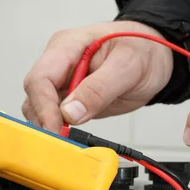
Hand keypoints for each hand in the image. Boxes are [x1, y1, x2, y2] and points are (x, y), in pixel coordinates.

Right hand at [22, 20, 172, 132]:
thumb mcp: (128, 66)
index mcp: (68, 46)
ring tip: (68, 142)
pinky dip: (59, 130)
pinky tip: (71, 138)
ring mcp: (63, 81)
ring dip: (49, 127)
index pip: (41, 78)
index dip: (44, 107)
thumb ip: (99, 88)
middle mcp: (59, 63)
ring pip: (38, 108)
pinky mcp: (70, 98)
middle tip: (62, 142)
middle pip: (35, 95)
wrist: (154, 56)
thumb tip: (70, 113)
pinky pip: (54, 116)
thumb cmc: (143, 50)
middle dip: (44, 120)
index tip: (57, 129)